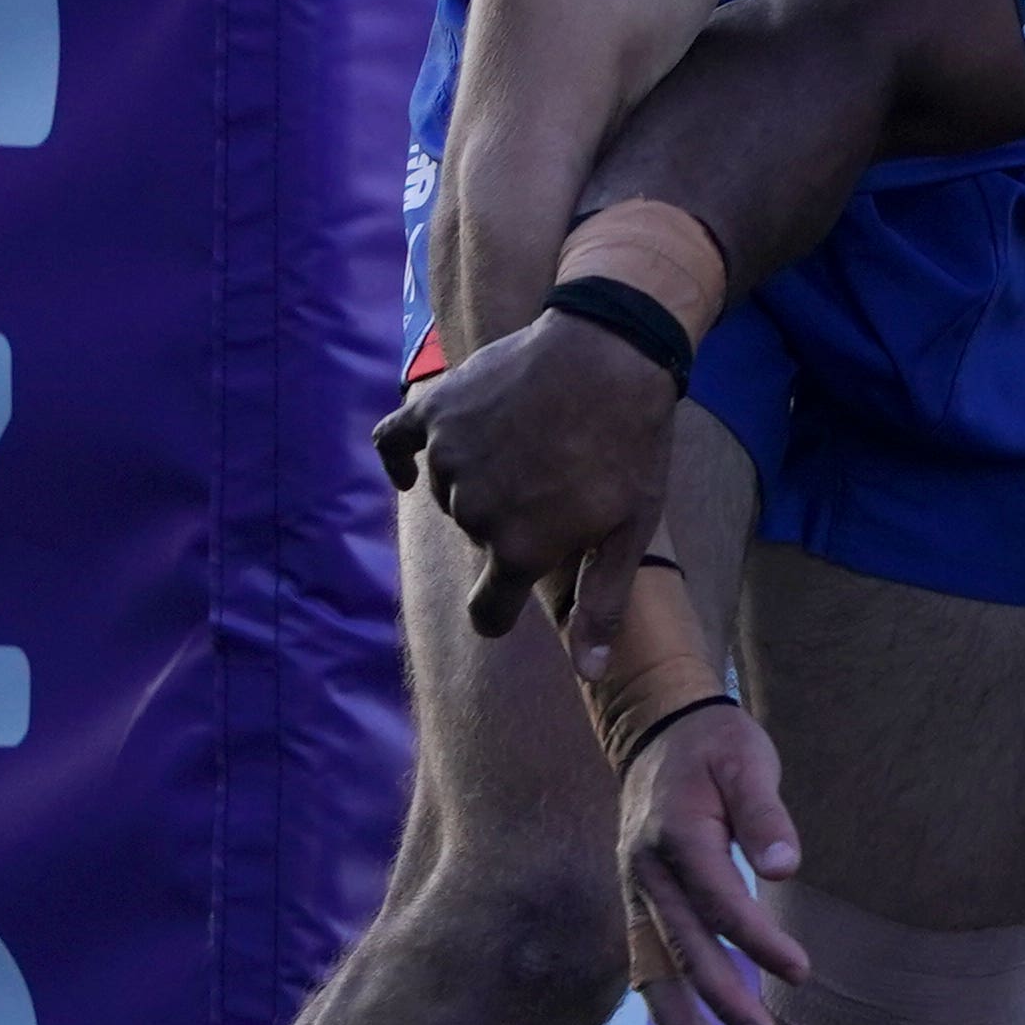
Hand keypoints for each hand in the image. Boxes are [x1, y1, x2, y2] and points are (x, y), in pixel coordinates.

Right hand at [376, 312, 686, 650]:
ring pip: (448, 493)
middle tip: (550, 487)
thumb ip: (602, 602)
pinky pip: (394, 442)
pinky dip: (399, 458)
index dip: (496, 611)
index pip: (487, 610)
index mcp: (518, 549)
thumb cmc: (630, 444)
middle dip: (506, 526)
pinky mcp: (435, 411)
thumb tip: (589, 671)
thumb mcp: (630, 528)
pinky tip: (414, 469)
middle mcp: (472, 511)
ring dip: (477, 483)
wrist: (611, 352)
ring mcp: (447, 458)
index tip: (500, 606)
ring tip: (527, 450)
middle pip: (476, 540)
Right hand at [621, 698, 807, 1024]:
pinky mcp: (636, 900)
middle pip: (682, 947)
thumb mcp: (748, 761)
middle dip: (720, 999)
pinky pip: (643, 959)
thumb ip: (766, 813)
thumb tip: (785, 867)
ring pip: (650, 967)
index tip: (800, 970)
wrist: (656, 730)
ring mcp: (634, 889)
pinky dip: (661, 999)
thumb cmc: (714, 745)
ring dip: (677, 1021)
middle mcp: (645, 870)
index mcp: (676, 833)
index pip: (719, 900)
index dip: (758, 940)